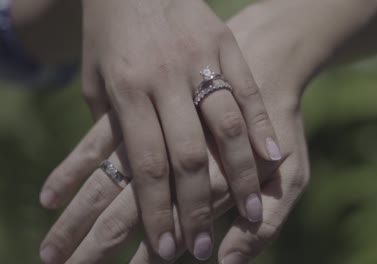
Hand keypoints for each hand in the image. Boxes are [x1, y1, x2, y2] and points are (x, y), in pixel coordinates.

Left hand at [40, 0, 280, 260]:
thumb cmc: (110, 31)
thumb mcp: (95, 78)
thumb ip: (110, 126)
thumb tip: (122, 173)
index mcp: (126, 88)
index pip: (147, 163)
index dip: (158, 209)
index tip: (168, 246)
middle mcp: (164, 76)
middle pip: (188, 153)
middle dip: (197, 207)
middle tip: (202, 246)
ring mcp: (199, 58)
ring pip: (226, 127)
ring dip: (241, 176)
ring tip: (252, 212)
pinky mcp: (224, 45)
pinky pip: (247, 92)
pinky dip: (261, 128)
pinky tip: (273, 160)